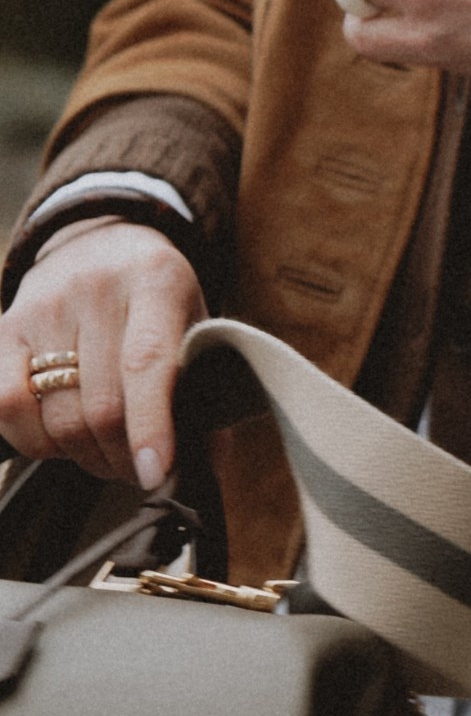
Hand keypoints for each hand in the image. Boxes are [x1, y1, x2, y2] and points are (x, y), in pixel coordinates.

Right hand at [0, 219, 204, 487]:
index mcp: (156, 281)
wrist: (100, 242)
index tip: (155, 472)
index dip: (150, 424)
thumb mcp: (194, 320)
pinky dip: (35, 441)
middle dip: (121, 457)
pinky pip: (8, 406)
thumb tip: (205, 461)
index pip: (147, 362)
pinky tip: (59, 437)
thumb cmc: (157, 299)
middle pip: (101, 405)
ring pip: (57, 417)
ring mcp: (45, 306)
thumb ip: (202, 387)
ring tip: (105, 454)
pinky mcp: (5, 327)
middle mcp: (96, 288)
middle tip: (137, 468)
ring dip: (84, 457)